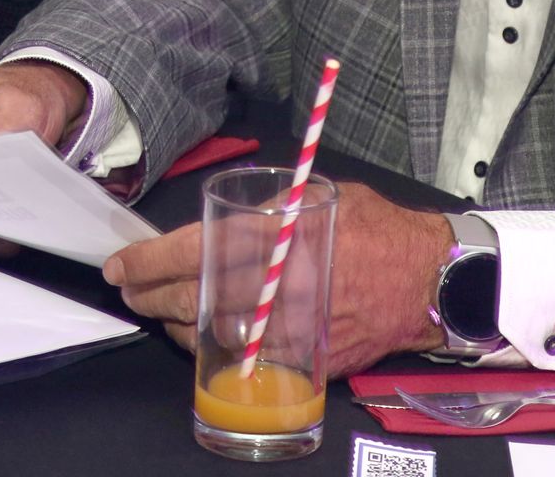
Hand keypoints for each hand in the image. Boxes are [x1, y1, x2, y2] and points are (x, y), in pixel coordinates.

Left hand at [102, 181, 450, 377]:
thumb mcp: (323, 196)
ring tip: (159, 309)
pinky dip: (216, 347)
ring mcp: (292, 327)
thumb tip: (228, 216)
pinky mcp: (305, 357)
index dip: (149, 260)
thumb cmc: (381, 231)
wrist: (431, 280)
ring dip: (176, 323)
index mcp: (280, 237)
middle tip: (131, 288)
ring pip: (212, 332)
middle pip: (193, 296)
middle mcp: (280, 285)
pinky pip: (244, 359)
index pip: (195, 250)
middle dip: (150, 294)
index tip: (123, 264)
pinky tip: (204, 334)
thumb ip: (274, 207)